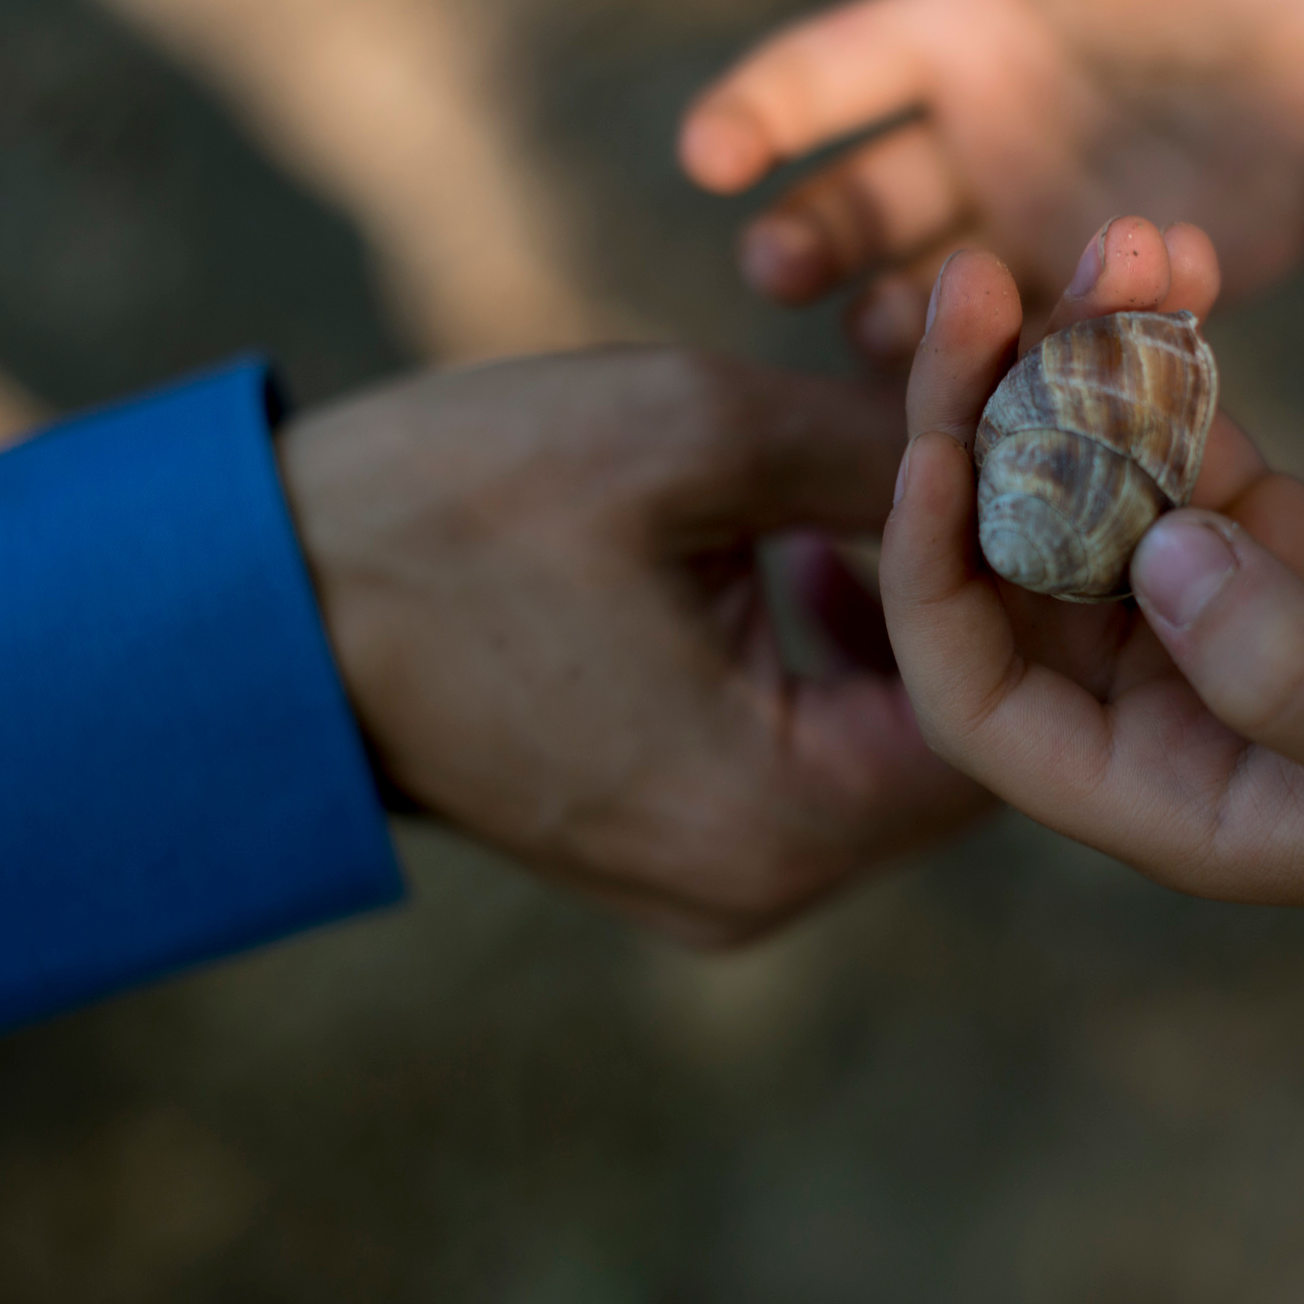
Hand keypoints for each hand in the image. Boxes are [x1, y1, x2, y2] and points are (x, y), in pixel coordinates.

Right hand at [279, 348, 988, 944]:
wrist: (253, 607)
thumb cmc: (451, 508)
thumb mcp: (688, 431)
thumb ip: (884, 441)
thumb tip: (1022, 419)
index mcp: (778, 813)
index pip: (994, 693)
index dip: (1034, 556)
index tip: (1050, 444)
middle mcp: (762, 884)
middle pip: (955, 732)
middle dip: (983, 585)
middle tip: (1004, 455)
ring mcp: (716, 882)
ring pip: (889, 746)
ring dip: (914, 614)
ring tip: (910, 479)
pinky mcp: (676, 847)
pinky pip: (814, 760)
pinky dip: (838, 661)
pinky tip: (810, 549)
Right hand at [679, 0, 1303, 366]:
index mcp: (958, 30)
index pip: (822, 75)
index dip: (755, 111)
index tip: (706, 154)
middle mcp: (979, 138)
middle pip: (854, 206)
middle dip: (807, 240)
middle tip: (781, 268)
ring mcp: (1043, 228)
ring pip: (932, 300)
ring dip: (898, 325)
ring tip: (892, 337)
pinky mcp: (1118, 304)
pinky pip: (1042, 353)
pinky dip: (1015, 370)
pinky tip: (1008, 383)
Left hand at [881, 219, 1303, 954]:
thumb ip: (1286, 671)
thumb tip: (1160, 553)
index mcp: (1151, 788)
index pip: (976, 694)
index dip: (930, 580)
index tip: (929, 454)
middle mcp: (1150, 700)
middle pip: (1009, 556)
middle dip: (980, 420)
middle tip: (977, 282)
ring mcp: (1203, 609)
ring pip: (1089, 476)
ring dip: (1081, 359)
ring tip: (1114, 239)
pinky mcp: (1270, 538)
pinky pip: (1184, 436)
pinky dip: (1172, 355)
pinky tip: (1180, 257)